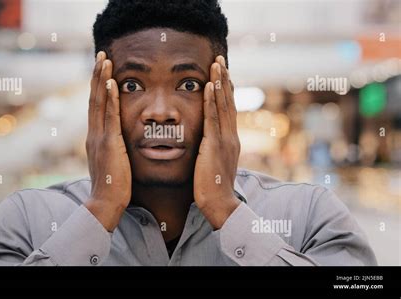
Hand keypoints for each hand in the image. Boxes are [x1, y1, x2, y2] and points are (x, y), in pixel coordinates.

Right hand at [85, 51, 131, 231]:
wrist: (105, 203)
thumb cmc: (112, 186)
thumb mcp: (111, 163)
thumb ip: (112, 149)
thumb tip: (117, 143)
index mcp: (95, 138)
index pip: (96, 106)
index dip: (97, 86)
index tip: (101, 69)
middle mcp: (93, 134)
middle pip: (94, 98)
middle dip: (97, 75)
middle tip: (101, 54)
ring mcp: (99, 138)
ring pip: (99, 102)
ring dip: (102, 79)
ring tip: (105, 59)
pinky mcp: (109, 143)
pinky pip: (110, 116)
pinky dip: (110, 98)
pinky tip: (113, 82)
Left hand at [193, 56, 240, 228]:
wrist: (220, 204)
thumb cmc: (214, 188)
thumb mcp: (214, 164)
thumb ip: (212, 151)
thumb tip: (206, 144)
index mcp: (230, 140)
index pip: (228, 110)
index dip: (225, 90)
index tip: (222, 74)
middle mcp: (231, 136)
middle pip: (228, 102)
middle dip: (224, 79)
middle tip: (220, 60)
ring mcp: (225, 140)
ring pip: (223, 105)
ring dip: (220, 83)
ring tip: (217, 64)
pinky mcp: (215, 145)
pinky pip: (212, 118)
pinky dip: (212, 101)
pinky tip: (209, 86)